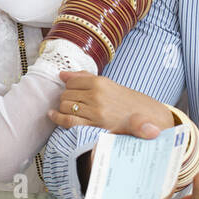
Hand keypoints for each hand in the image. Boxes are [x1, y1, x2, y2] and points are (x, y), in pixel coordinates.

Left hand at [48, 72, 173, 134]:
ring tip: (66, 109)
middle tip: (71, 102)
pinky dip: (58, 118)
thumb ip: (84, 78)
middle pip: (67, 94)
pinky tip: (53, 115)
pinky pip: (69, 120)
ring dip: (62, 108)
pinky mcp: (94, 125)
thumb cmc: (124, 101)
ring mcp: (95, 111)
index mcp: (101, 82)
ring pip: (66, 106)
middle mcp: (97, 95)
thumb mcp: (107, 84)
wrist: (145, 117)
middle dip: (65, 98)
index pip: (72, 81)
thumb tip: (63, 74)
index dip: (68, 87)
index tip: (71, 91)